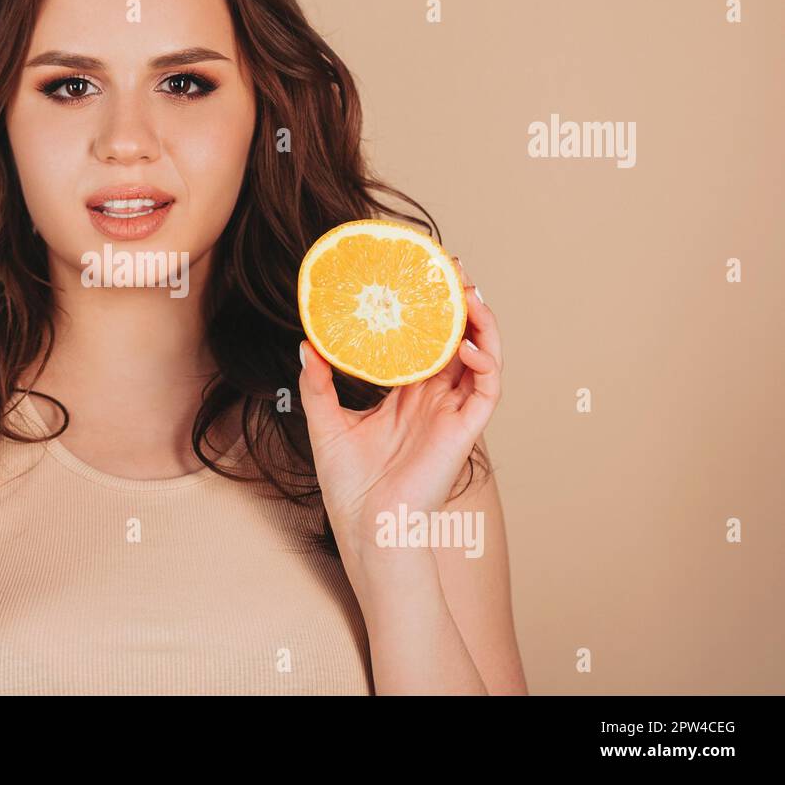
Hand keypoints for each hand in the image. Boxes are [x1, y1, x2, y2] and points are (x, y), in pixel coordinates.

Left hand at [297, 256, 501, 550]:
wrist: (367, 527)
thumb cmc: (348, 486)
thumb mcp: (325, 424)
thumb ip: (318, 385)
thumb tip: (306, 343)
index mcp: (406, 395)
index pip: (425, 342)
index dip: (428, 310)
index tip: (418, 275)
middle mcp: (434, 400)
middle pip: (457, 340)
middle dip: (459, 303)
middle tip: (451, 268)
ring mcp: (452, 414)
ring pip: (482, 357)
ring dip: (481, 323)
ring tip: (469, 293)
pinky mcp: (466, 432)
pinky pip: (488, 390)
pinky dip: (486, 362)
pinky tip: (468, 344)